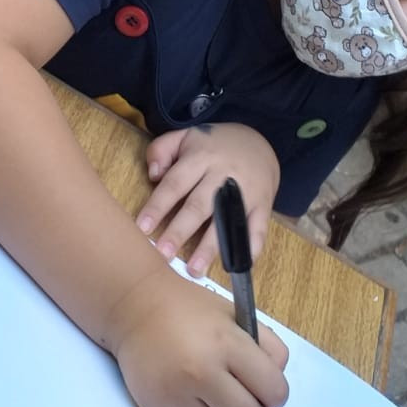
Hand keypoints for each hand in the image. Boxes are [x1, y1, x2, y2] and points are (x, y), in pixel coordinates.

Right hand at [106, 268, 288, 406]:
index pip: (274, 391)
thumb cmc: (190, 309)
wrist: (135, 308)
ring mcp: (176, 394)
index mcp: (227, 344)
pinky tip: (190, 393)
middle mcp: (201, 372)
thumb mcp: (236, 314)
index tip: (268, 389)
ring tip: (215, 393)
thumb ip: (267, 346)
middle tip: (249, 402)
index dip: (276, 394)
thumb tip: (275, 386)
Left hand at [137, 123, 279, 275]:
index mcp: (201, 157)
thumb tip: (152, 175)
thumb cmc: (213, 146)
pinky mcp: (263, 205)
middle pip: (200, 205)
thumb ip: (162, 150)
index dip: (158, 206)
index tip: (142, 228)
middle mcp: (224, 174)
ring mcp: (247, 191)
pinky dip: (249, 249)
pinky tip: (235, 267)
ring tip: (194, 269)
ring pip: (227, 221)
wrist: (260, 142)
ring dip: (211, 247)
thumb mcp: (185, 136)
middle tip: (163, 254)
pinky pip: (258, 230)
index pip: (175, 183)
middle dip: (180, 231)